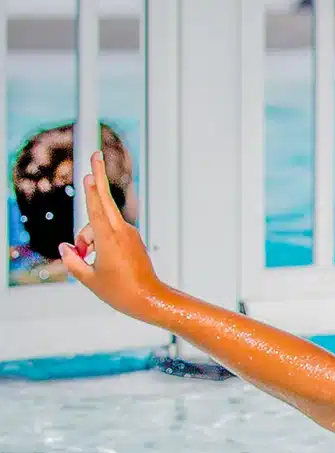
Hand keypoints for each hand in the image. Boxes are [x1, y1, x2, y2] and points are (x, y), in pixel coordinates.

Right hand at [58, 152, 166, 319]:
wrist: (151, 300)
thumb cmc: (120, 292)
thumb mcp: (88, 279)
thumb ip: (73, 260)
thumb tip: (66, 247)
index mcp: (109, 239)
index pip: (96, 209)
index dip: (91, 190)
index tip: (90, 173)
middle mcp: (120, 232)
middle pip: (103, 200)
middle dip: (97, 177)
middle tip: (95, 152)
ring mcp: (128, 234)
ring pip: (99, 223)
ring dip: (87, 235)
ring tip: (87, 258)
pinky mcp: (131, 240)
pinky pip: (108, 232)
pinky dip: (97, 240)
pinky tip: (95, 258)